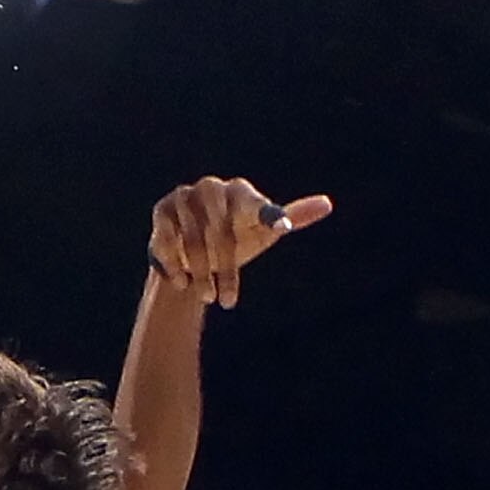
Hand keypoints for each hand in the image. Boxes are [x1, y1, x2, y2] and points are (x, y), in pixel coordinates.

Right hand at [149, 176, 331, 307]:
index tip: (279, 228)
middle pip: (221, 234)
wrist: (190, 253)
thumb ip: (290, 218)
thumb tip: (328, 204)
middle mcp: (212, 188)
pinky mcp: (161, 211)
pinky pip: (168, 242)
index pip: (256, 206)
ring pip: (194, 242)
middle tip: (229, 302)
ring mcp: (184, 197)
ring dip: (201, 276)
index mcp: (240, 192)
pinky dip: (175, 267)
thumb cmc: (234, 240)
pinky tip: (182, 283)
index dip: (269, 216)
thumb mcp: (263, 233)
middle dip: (225, 271)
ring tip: (207, 297)